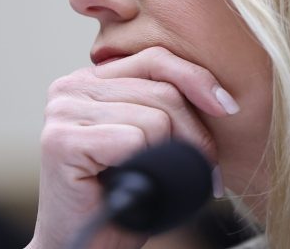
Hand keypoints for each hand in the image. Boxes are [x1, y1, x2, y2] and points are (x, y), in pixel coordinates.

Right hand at [26, 47, 237, 248]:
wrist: (86, 244)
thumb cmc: (123, 191)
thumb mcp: (149, 135)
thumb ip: (165, 104)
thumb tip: (222, 96)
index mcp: (93, 78)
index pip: (156, 59)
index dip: (197, 79)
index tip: (228, 107)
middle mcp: (72, 86)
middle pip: (161, 90)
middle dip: (195, 132)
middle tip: (206, 168)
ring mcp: (63, 111)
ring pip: (154, 118)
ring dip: (172, 155)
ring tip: (164, 179)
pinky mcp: (62, 140)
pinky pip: (134, 140)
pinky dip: (146, 165)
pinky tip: (134, 183)